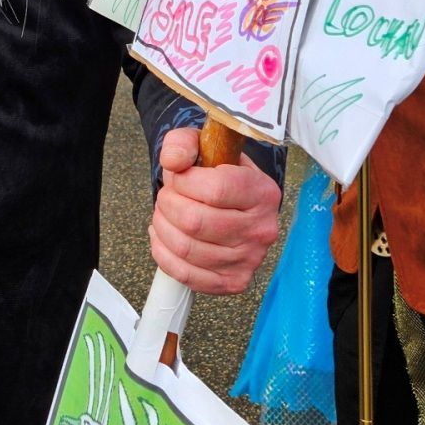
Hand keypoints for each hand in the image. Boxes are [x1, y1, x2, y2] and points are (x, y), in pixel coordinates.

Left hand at [149, 126, 280, 294]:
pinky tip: (163, 237)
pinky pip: (186, 275)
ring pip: (186, 248)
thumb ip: (183, 143)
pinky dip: (163, 254)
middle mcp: (262, 228)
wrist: (233, 202)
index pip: (216, 189)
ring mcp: (250, 259)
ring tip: (164, 214)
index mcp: (262, 191)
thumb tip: (172, 162)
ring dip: (162, 227)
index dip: (183, 181)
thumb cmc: (216, 173)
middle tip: (167, 196)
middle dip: (167, 204)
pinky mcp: (234, 281)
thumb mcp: (204, 145)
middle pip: (195, 222)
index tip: (178, 176)